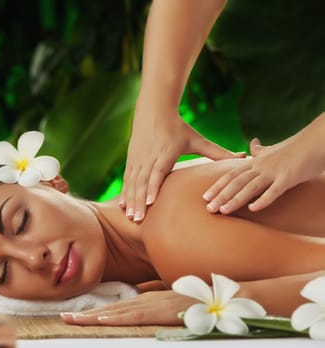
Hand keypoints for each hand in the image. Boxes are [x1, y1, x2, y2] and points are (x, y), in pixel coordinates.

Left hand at [60, 289, 193, 325]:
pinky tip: (102, 319)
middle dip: (85, 315)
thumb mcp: (170, 306)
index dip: (93, 312)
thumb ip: (154, 308)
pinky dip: (117, 318)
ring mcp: (150, 304)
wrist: (217, 295)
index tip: (75, 316)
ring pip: (116, 312)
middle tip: (63, 317)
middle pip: (110, 309)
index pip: (114, 308)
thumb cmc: (195, 302)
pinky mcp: (159, 311)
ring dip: (92, 316)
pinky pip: (134, 316)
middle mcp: (143, 300)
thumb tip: (139, 312)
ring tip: (73, 319)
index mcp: (145, 299)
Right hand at [120, 107, 243, 221]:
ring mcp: (138, 158)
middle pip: (142, 181)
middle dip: (139, 201)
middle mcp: (149, 157)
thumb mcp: (198, 139)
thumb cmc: (178, 127)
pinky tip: (122, 206)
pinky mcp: (131, 160)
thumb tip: (243, 157)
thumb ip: (218, 152)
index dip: (153, 187)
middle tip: (138, 219)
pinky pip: (127, 179)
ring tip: (130, 217)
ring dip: (130, 200)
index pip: (157, 172)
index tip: (151, 203)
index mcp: (165, 153)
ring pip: (132, 182)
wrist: (154, 110)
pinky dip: (124, 193)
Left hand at [203, 135, 324, 213]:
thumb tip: (252, 143)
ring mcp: (274, 172)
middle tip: (208, 209)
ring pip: (250, 187)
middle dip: (221, 196)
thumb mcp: (274, 148)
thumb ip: (260, 150)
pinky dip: (263, 200)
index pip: (232, 175)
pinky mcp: (289, 177)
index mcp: (257, 161)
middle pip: (236, 182)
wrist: (317, 140)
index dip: (218, 186)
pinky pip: (274, 190)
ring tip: (222, 211)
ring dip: (235, 200)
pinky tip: (253, 209)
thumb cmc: (297, 147)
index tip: (205, 197)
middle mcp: (262, 166)